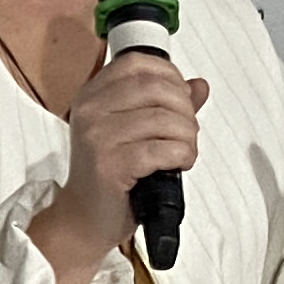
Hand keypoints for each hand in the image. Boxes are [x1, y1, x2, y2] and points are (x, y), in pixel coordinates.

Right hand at [30, 53, 205, 283]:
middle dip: (185, 110)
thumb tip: (199, 86)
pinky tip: (179, 165)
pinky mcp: (110, 164)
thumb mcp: (134, 133)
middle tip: (187, 133)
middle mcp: (91, 109)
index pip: (138, 63)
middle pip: (157, 88)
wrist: (84, 220)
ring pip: (165, 119)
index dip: (170, 76)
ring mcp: (97, 136)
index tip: (181, 99)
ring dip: (187, 137)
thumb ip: (166, 106)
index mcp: (92, 95)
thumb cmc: (111, 176)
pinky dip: (182, 155)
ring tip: (184, 152)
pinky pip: (163, 149)